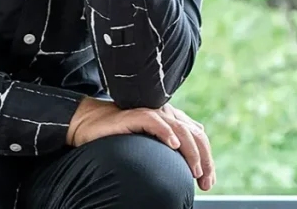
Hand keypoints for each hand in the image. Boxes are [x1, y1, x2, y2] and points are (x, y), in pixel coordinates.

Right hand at [67, 97, 215, 190]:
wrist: (89, 123)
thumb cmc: (119, 134)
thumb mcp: (150, 142)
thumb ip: (172, 140)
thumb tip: (196, 146)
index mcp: (170, 119)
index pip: (198, 136)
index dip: (207, 159)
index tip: (207, 183)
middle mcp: (163, 114)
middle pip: (193, 133)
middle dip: (204, 159)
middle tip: (205, 183)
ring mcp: (149, 113)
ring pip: (179, 128)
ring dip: (191, 150)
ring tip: (195, 170)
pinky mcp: (133, 114)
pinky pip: (154, 120)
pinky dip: (166, 132)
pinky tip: (174, 145)